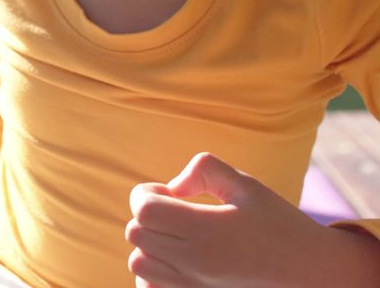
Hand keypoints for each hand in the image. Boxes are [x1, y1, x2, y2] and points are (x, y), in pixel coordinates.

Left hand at [126, 152, 379, 287]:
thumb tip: (172, 187)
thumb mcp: (246, 185)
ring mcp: (194, 285)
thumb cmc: (278, 223)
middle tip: (172, 210)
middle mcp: (196, 261)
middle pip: (136, 234)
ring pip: (139, 264)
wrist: (310, 273)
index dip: (146, 194)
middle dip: (147, 215)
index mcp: (208, 229)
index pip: (145, 209)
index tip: (166, 192)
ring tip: (174, 236)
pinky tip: (174, 260)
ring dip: (148, 245)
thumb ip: (204, 171)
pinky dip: (152, 274)